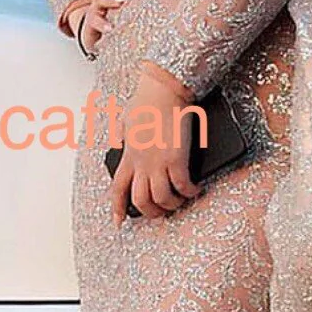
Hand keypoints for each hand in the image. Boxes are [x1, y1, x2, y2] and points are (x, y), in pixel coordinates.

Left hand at [109, 68, 202, 223]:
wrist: (163, 90)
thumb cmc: (147, 100)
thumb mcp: (126, 119)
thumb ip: (121, 133)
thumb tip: (117, 140)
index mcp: (128, 156)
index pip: (117, 188)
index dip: (117, 208)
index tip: (118, 221)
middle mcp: (141, 163)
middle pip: (140, 200)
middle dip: (150, 213)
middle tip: (161, 213)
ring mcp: (157, 162)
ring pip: (161, 198)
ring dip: (172, 205)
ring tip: (180, 202)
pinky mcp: (176, 159)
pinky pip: (182, 186)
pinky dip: (189, 192)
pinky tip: (195, 190)